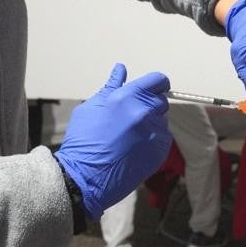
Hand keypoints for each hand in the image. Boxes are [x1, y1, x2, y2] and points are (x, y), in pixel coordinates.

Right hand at [54, 64, 172, 219]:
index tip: (154, 88)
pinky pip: (163, 138)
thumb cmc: (82, 142)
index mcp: (126, 97)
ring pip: (161, 121)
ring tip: (129, 137)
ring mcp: (153, 133)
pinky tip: (134, 148)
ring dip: (151, 124)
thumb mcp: (91, 108)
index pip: (157, 80)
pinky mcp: (159, 151)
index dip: (156, 83)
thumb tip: (120, 70)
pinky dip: (153, 140)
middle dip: (149, 105)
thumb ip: (111, 87)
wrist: (83, 177)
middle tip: (131, 118)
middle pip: (160, 101)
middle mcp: (144, 113)